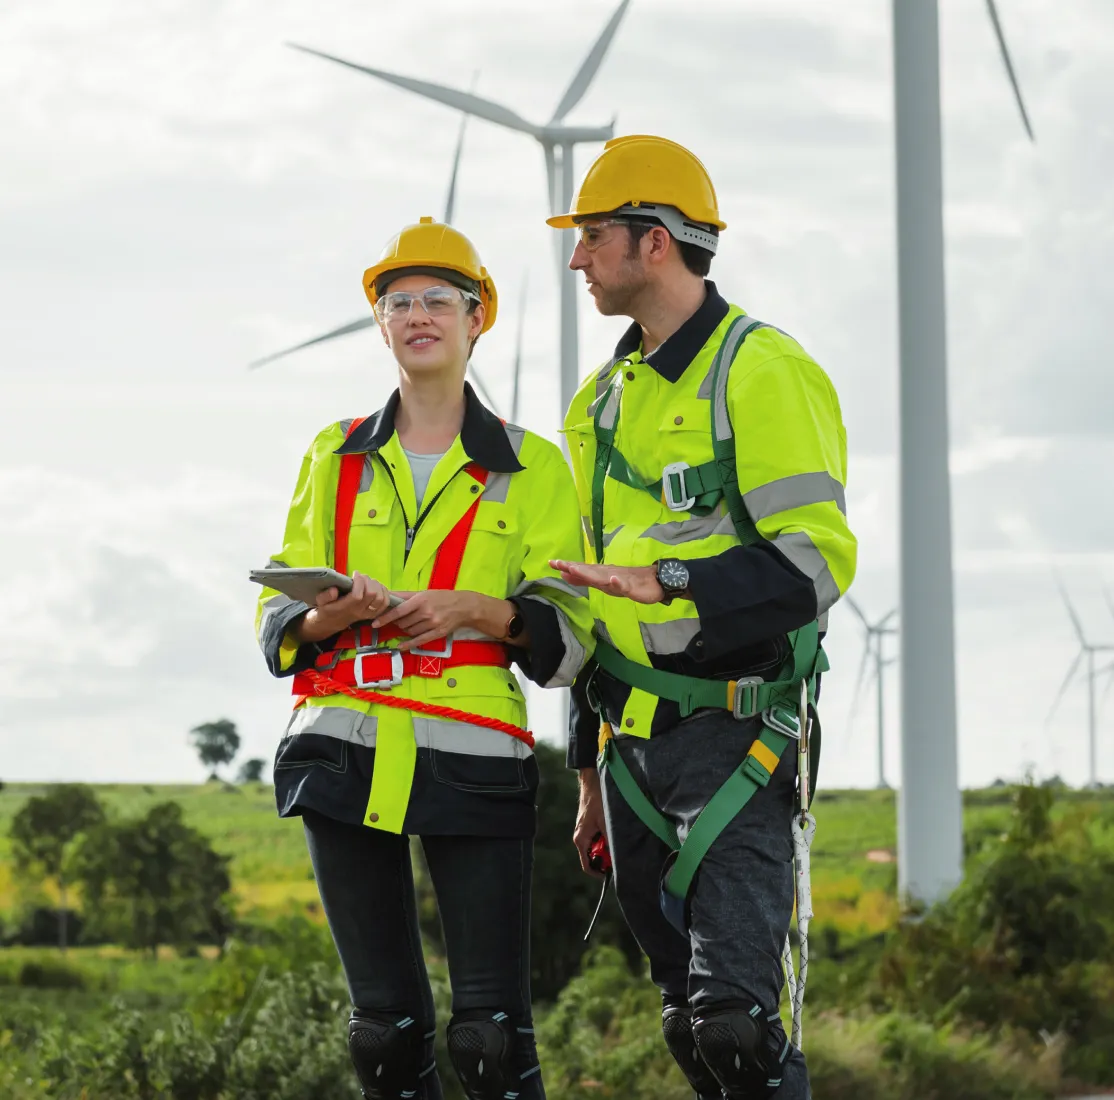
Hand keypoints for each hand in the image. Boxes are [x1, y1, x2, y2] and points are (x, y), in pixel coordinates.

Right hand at [294, 572, 391, 643]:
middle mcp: (359, 611)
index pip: (358, 596)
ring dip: (376, 585)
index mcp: (346, 608)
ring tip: (368, 581)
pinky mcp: (374, 613)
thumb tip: (334, 590)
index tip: (355, 574)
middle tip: (361, 577)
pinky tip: (376, 586)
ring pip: (381, 598)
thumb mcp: (320, 602)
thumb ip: (325, 596)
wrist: (332, 622)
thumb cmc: (326, 608)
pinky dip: (384, 592)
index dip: (359, 582)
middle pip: (372, 595)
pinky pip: (385, 603)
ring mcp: (368, 613)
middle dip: (368, 581)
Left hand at [372, 590, 481, 651]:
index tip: (375, 623)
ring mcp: (432, 624)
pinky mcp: (437, 633)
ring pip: (410, 631)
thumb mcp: (424, 593)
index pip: (398, 611)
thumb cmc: (441, 597)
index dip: (385, 618)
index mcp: (421, 600)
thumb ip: (405, 595)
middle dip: (398, 623)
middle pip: (403, 623)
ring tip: (410, 625)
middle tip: (400, 620)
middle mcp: (426, 612)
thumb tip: (388, 594)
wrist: (463, 606)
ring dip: (405, 630)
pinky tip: (400, 646)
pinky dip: (408, 644)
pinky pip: (419, 641)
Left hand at [550, 560, 665, 603]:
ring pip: (603, 577)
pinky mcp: (632, 587)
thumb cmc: (626, 581)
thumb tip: (564, 574)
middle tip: (559, 564)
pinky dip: (618, 582)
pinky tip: (613, 579)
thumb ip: (583, 579)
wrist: (654, 581)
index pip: (582, 569)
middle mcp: (607, 574)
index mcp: (600, 574)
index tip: (552, 563)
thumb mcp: (602, 583)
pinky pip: (624, 585)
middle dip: (574, 568)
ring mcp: (620, 579)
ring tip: (577, 570)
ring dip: (590, 573)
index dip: (567, 566)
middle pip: (589, 571)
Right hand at [573, 768, 608, 877]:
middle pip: (594, 856)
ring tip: (618, 837)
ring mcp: (585, 832)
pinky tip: (614, 830)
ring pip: (598, 847)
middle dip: (607, 857)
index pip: (587, 865)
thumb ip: (610, 840)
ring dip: (608, 846)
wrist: (592, 782)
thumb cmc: (597, 800)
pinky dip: (607, 838)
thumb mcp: (606, 821)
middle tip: (620, 852)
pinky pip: (599, 838)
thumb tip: (617, 856)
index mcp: (581, 840)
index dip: (599, 872)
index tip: (613, 873)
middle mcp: (581, 838)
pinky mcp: (590, 826)